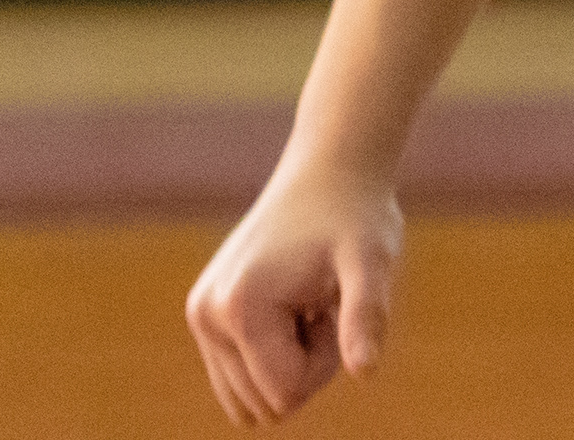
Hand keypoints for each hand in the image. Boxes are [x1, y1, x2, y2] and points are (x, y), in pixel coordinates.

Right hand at [185, 156, 404, 425]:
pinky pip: (239, 376)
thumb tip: (365, 372)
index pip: (286, 394)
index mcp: (240, 310)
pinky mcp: (204, 315)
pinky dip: (275, 351)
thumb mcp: (372, 262)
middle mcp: (207, 316)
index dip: (326, 361)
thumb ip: (366, 316)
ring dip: (291, 359)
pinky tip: (294, 303)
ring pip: (251, 394)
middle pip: (267, 400)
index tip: (335, 305)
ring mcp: (200, 316)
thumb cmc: (355, 216)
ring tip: (309, 301)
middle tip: (323, 301)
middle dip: (308, 363)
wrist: (328, 173)